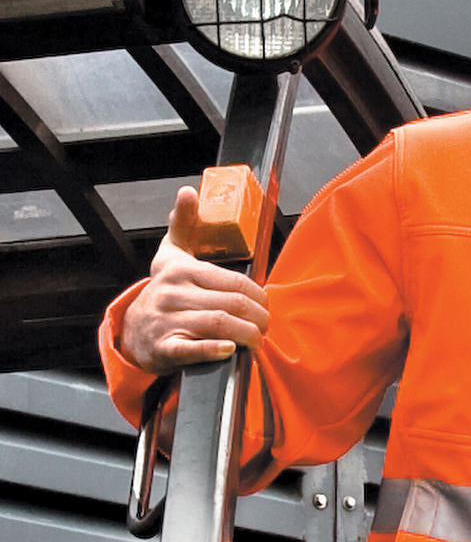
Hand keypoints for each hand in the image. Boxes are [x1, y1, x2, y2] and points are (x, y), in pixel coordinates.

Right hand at [120, 187, 269, 373]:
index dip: (258, 295)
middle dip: (258, 318)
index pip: (234, 281)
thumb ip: (183, 224)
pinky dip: (215, 350)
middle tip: (265, 325)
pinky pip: (193, 349)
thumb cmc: (163, 292)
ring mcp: (167, 321)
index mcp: (181, 271)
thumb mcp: (170, 255)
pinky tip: (230, 350)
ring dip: (247, 335)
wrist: (133, 332)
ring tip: (256, 340)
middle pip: (232, 304)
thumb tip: (188, 191)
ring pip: (219, 325)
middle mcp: (173, 294)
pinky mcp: (165, 348)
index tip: (264, 305)